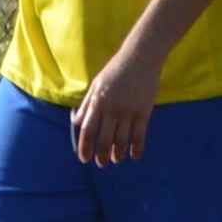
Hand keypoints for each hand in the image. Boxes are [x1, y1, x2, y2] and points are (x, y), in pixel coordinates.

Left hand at [71, 52, 163, 167]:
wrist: (140, 57)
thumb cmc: (116, 70)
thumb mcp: (96, 84)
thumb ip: (87, 104)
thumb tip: (77, 122)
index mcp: (97, 101)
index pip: (87, 130)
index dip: (85, 147)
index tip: (84, 158)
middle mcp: (112, 109)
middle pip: (104, 139)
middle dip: (102, 156)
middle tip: (102, 164)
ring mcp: (129, 111)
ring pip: (122, 141)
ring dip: (118, 154)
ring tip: (116, 159)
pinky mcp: (144, 111)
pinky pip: (140, 136)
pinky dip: (137, 149)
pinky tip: (135, 156)